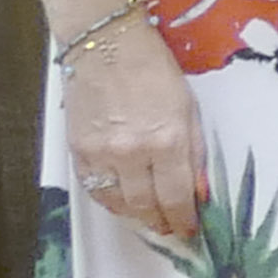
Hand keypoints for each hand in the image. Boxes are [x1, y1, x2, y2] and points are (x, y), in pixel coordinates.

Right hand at [59, 27, 202, 242]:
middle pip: (145, 206)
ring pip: (117, 203)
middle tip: (170, 229)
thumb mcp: (189, 109)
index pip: (176, 196)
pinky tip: (122, 201)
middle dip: (161, 222)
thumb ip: (194, 153)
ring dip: (135, 216)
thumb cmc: (156, 72)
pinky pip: (94, 189)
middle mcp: (132, 153)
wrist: (107, 46)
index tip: (190, 230)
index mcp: (167, 140)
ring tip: (149, 217)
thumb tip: (200, 192)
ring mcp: (100, 153)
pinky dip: (110, 200)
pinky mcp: (77, 150)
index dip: (184, 220)